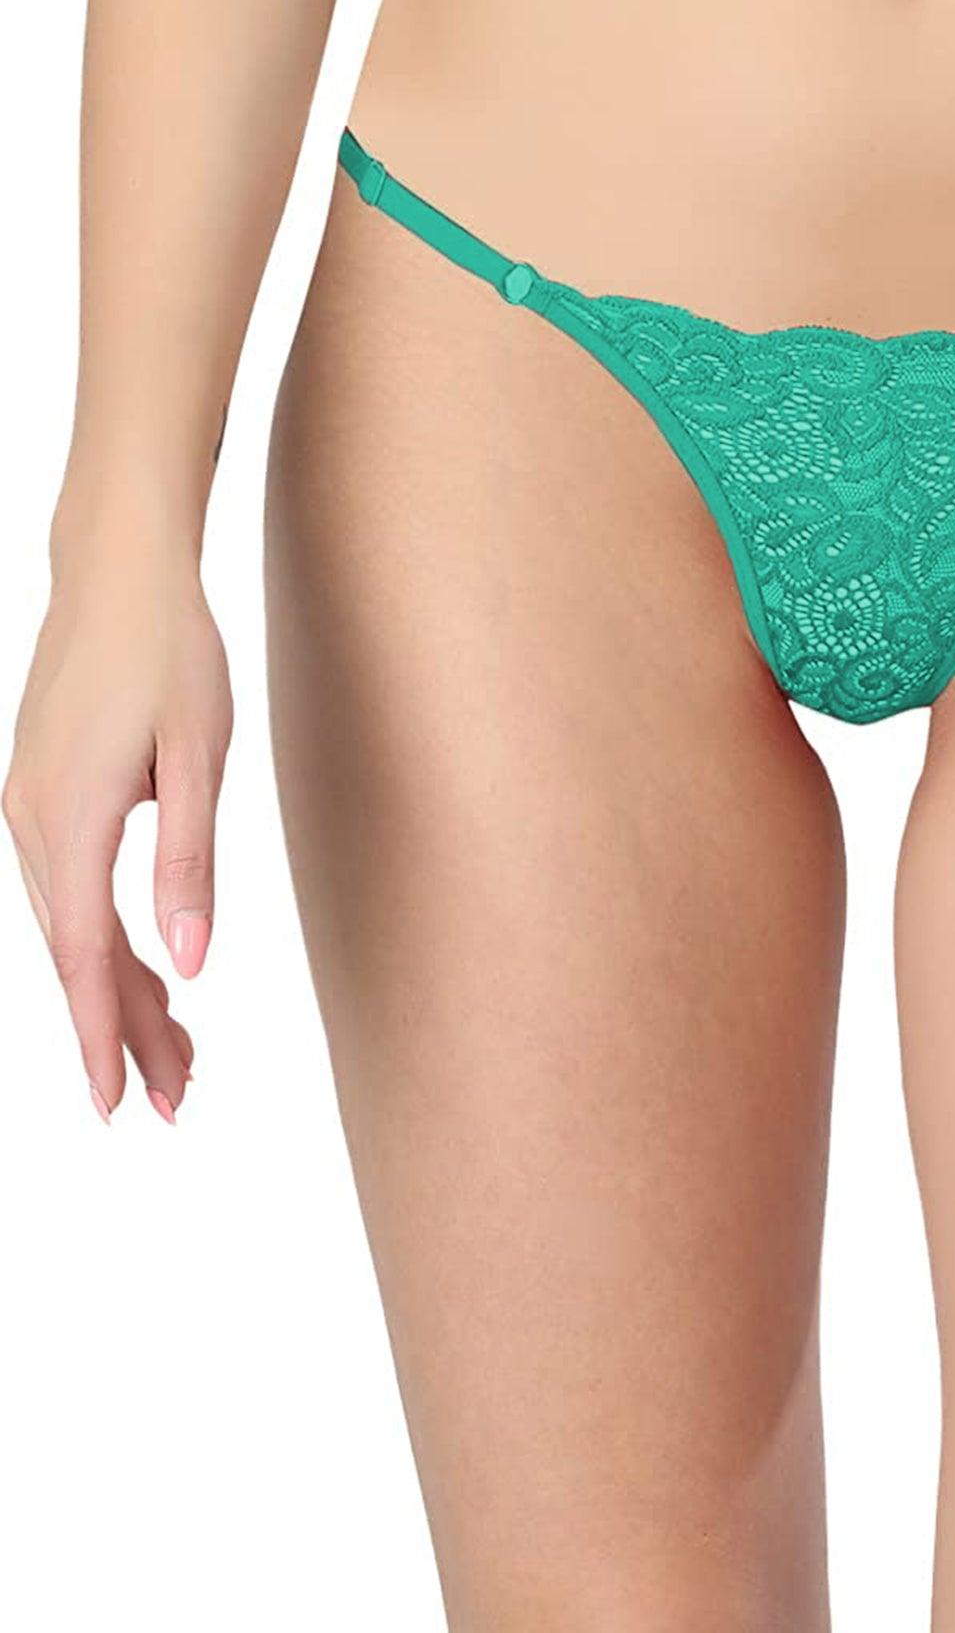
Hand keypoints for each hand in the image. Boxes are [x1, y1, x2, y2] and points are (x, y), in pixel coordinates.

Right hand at [4, 529, 232, 1121]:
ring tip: (181, 1056)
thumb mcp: (199, 758)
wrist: (119, 575)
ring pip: (75, 931)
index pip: (88, 957)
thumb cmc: (171, 656)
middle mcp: (32, 825)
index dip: (106, 1037)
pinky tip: (150, 973)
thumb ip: (189, 862)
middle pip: (80, 958)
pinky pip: (73, 895)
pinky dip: (111, 945)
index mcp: (69, 820)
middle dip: (126, 1034)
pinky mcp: (42, 798)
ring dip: (124, 995)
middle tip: (178, 1101)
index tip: (120, 1107)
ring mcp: (29, 812)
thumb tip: (189, 962)